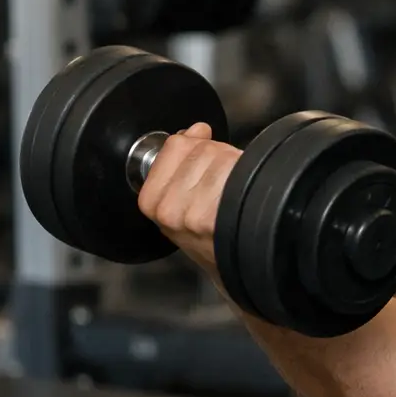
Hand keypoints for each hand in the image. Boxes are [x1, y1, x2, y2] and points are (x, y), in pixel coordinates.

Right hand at [135, 122, 242, 271]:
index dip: (196, 147)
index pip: (175, 145)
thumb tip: (197, 130)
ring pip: (219, 155)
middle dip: (217, 158)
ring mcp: (191, 212)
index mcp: (151, 200)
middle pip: (201, 148)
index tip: (202, 165)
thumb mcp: (180, 200)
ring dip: (232, 166)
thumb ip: (180, 161)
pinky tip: (240, 195)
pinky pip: (232, 168)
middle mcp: (168, 208)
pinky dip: (244, 173)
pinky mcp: (215, 214)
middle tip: (221, 185)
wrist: (234, 266)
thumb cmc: (210, 235)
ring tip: (231, 192)